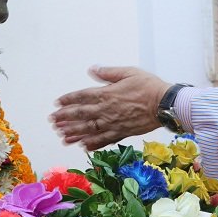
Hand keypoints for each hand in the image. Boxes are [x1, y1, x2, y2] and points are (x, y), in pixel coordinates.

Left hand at [50, 66, 170, 150]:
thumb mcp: (128, 72)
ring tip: (61, 136)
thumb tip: (92, 69)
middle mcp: (106, 110)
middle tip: (52, 121)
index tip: (57, 103)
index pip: (82, 97)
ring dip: (73, 133)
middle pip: (81, 115)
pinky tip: (83, 146)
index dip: (68, 100)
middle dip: (65, 118)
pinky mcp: (121, 133)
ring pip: (88, 130)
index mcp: (107, 94)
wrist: (164, 104)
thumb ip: (108, 73)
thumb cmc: (148, 86)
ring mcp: (113, 123)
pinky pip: (103, 140)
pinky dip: (92, 144)